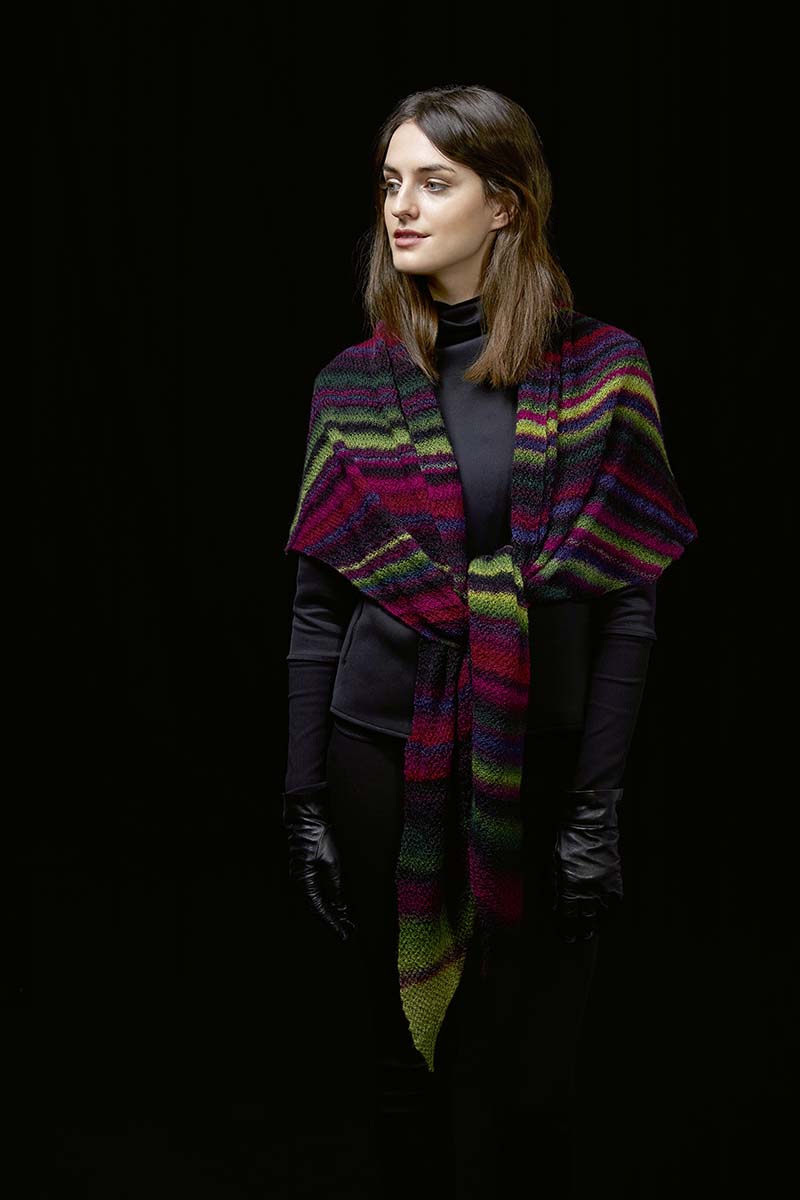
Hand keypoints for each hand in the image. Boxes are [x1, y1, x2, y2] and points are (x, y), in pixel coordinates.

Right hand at [282, 784, 356, 942]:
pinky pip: (318, 890)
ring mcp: (303, 875)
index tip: (344, 933)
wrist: (308, 815)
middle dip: (333, 919)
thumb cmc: (318, 835)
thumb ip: (337, 886)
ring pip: (318, 900)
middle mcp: (300, 881)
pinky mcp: (308, 870)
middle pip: (318, 907)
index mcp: (303, 880)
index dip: (333, 922)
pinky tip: (338, 904)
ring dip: (332, 910)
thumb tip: (342, 906)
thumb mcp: (332, 862)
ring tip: (346, 922)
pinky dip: (329, 899)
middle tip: (348, 931)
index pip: (320, 908)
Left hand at [551, 787, 623, 942]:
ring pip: (601, 914)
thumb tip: (553, 907)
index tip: (566, 937)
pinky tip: (608, 916)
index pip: (567, 917)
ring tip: (593, 930)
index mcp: (568, 887)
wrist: (587, 824)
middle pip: (585, 919)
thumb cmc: (564, 839)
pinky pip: (616, 902)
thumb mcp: (551, 862)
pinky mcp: (614, 878)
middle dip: (581, 931)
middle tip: (580, 937)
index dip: (566, 929)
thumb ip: (553, 887)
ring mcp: (602, 885)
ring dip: (597, 924)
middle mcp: (586, 891)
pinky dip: (612, 912)